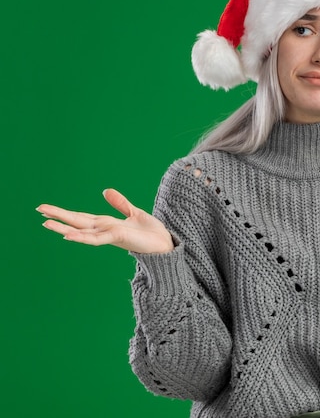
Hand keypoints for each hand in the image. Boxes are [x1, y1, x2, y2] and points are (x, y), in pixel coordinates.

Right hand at [37, 189, 174, 253]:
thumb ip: (120, 203)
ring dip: (64, 228)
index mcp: (107, 223)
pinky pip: (96, 238)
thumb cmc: (151, 232)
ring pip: (82, 231)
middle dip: (58, 216)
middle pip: (77, 221)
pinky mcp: (117, 237)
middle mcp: (104, 229)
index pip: (82, 217)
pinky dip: (82, 236)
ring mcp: (109, 234)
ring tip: (46, 223)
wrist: (164, 244)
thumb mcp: (134, 212)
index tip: (47, 209)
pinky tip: (68, 235)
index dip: (65, 213)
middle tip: (38, 210)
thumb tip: (106, 191)